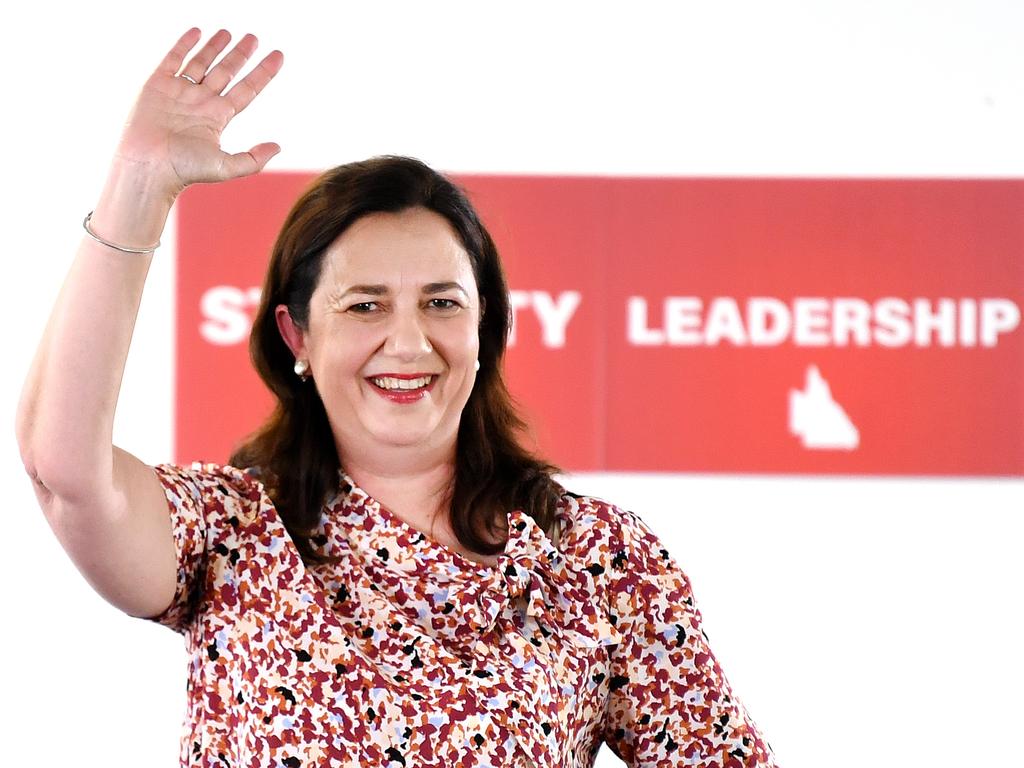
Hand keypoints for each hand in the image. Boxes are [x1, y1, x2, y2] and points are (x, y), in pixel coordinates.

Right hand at [115, 29, 283, 196]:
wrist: (147, 165)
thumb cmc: (184, 170)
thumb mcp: (226, 166)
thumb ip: (254, 159)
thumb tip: (278, 147)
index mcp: (218, 117)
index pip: (247, 90)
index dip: (263, 72)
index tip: (278, 56)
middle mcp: (201, 102)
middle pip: (226, 72)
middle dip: (240, 55)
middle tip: (254, 38)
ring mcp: (180, 92)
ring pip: (202, 62)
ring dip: (215, 47)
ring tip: (229, 32)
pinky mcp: (158, 84)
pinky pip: (174, 59)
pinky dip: (185, 44)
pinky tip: (198, 31)